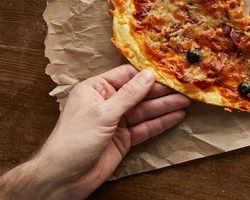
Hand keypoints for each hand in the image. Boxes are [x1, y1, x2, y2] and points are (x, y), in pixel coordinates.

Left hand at [0, 64, 190, 198]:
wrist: (63, 178)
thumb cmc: (74, 140)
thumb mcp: (102, 113)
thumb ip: (129, 95)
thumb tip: (149, 74)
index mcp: (96, 89)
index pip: (126, 75)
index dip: (148, 74)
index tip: (169, 71)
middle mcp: (107, 102)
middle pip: (139, 93)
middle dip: (161, 91)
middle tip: (183, 87)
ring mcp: (117, 121)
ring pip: (145, 110)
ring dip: (165, 106)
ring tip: (186, 101)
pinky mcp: (124, 139)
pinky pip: (145, 127)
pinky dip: (161, 122)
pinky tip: (177, 116)